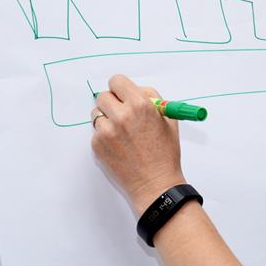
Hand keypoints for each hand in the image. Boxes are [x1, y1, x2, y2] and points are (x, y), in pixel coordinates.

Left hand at [91, 74, 184, 215]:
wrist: (155, 184)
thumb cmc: (165, 153)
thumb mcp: (169, 120)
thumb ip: (152, 100)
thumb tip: (136, 89)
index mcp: (140, 105)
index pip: (117, 81)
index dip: (120, 88)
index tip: (122, 94)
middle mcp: (121, 115)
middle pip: (102, 95)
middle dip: (112, 102)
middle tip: (121, 113)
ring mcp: (106, 131)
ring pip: (96, 114)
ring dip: (106, 119)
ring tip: (122, 133)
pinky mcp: (97, 145)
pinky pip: (96, 132)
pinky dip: (105, 136)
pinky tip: (119, 147)